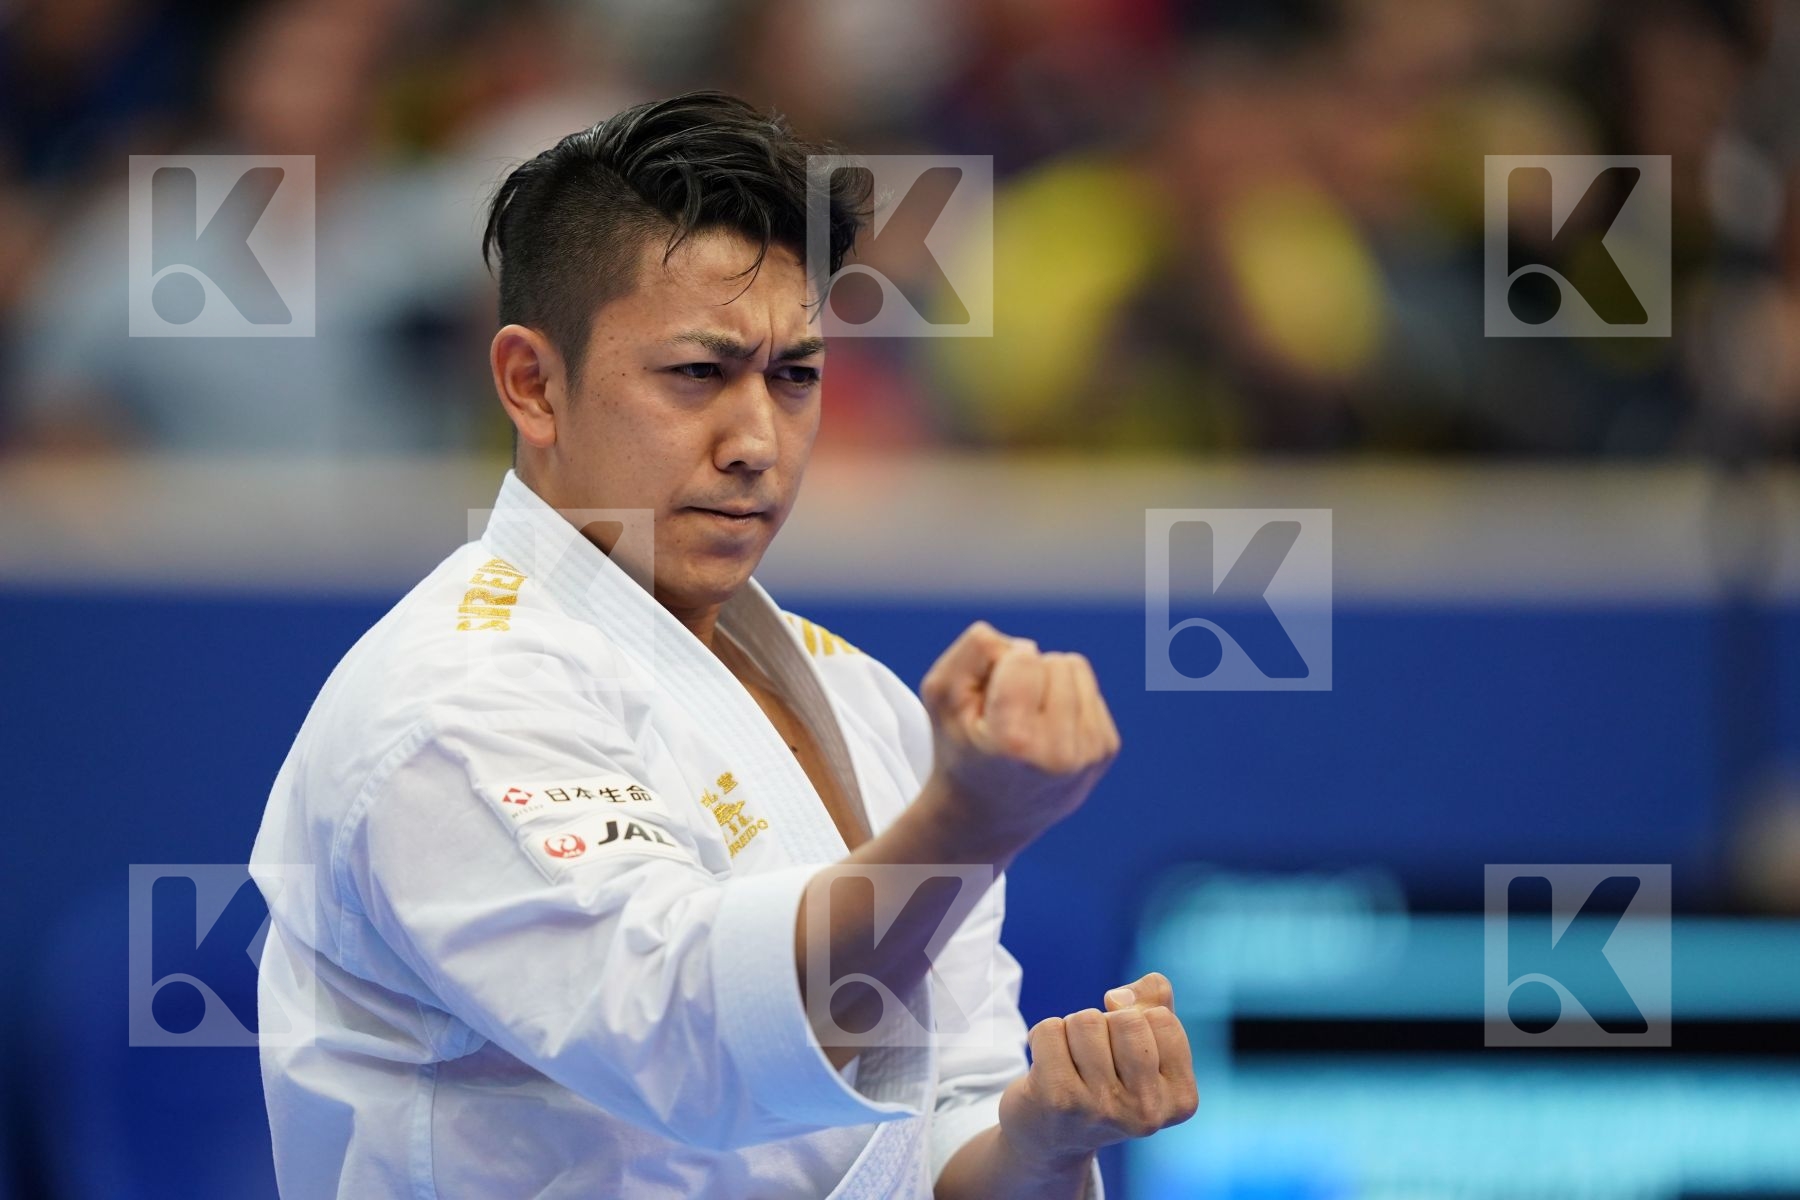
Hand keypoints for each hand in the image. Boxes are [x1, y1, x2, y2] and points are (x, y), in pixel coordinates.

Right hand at [918, 620, 1120, 851]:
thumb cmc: (961, 747)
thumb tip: (1028, 647)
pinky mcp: (1105, 750)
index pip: (1024, 657)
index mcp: (1015, 742)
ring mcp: (1088, 754)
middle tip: (1006, 715)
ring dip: (1048, 682)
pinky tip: (1046, 733)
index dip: (999, 667)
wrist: (987, 816)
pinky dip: (1066, 701)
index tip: (987, 704)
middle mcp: (1059, 753)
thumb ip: (974, 651)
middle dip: (1027, 674)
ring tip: (1026, 720)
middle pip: (1054, 661)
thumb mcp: (942, 697)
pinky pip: (1089, 690)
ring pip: (1075, 668)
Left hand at [996, 972, 1198, 1173]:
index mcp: (1180, 1100)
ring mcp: (1103, 1108)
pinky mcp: (1059, 1100)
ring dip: (1073, 1029)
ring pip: (1086, 1020)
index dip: (1136, 1018)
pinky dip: (1042, 1036)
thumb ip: (1154, 1002)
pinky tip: (1047, 1066)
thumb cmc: (1106, 1080)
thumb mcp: (1145, 1045)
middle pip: (1126, 1018)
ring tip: (1071, 1061)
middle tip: (1094, 1055)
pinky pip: (1049, 1029)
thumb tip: (1120, 997)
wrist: (1051, 1136)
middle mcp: (1146, 1111)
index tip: (1124, 1050)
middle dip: (1105, 1022)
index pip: (1161, 1018)